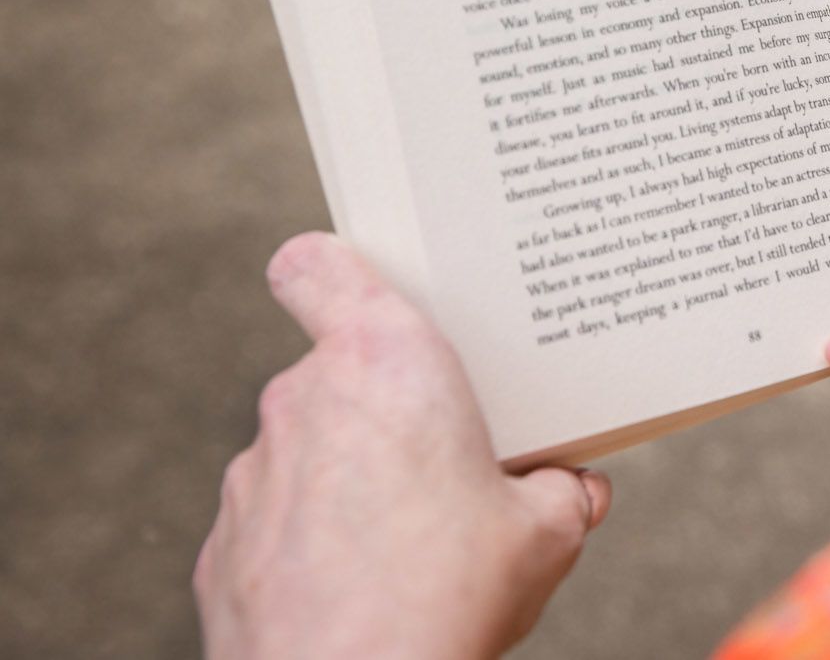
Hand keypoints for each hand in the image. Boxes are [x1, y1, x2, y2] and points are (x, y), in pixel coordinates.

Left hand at [195, 233, 609, 659]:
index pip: (317, 266)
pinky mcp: (223, 550)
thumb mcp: (549, 531)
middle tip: (445, 461)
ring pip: (306, 452)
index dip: (336, 270)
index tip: (367, 293)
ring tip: (408, 542)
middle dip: (386, 410)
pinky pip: (276, 523)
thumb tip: (572, 488)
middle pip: (336, 371)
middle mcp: (305, 401)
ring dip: (349, 481)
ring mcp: (253, 476)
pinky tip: (360, 588)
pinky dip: (312, 544)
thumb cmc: (450, 597)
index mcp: (386, 362)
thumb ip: (562, 490)